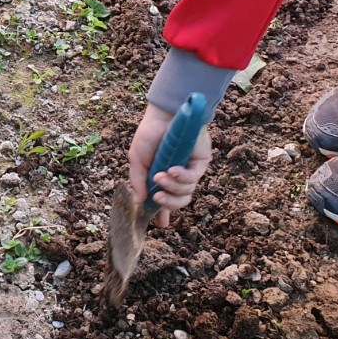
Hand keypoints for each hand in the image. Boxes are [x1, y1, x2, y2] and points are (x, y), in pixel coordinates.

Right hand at [127, 103, 212, 228]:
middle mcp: (178, 176)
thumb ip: (138, 180)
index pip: (166, 199)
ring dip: (172, 187)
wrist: (165, 113)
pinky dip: (181, 177)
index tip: (161, 224)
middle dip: (168, 203)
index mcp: (162, 176)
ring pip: (186, 193)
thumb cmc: (150, 133)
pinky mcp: (201, 163)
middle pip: (179, 201)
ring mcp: (190, 170)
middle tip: (157, 197)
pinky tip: (172, 169)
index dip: (164, 213)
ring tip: (160, 176)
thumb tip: (140, 202)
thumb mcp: (137, 158)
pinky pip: (193, 178)